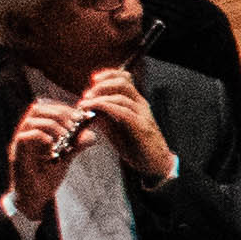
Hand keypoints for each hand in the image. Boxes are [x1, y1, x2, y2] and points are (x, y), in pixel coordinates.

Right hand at [0, 90, 86, 222]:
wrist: (36, 196)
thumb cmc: (48, 174)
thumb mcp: (67, 156)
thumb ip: (77, 144)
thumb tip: (92, 134)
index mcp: (36, 128)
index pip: (47, 107)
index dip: (64, 109)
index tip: (81, 118)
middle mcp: (25, 132)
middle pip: (37, 109)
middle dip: (59, 114)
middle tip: (74, 126)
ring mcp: (19, 142)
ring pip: (32, 120)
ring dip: (53, 126)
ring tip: (66, 138)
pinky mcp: (16, 154)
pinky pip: (25, 137)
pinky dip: (42, 138)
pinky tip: (53, 148)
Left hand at [77, 68, 173, 182]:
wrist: (155, 164)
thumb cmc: (136, 146)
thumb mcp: (116, 128)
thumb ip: (104, 117)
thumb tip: (88, 108)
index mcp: (136, 103)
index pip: (125, 79)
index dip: (109, 75)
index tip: (94, 80)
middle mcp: (141, 105)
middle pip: (123, 83)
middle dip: (101, 86)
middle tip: (86, 96)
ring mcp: (143, 115)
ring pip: (121, 97)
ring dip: (99, 98)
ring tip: (85, 105)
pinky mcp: (141, 127)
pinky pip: (123, 112)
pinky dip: (106, 108)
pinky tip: (94, 111)